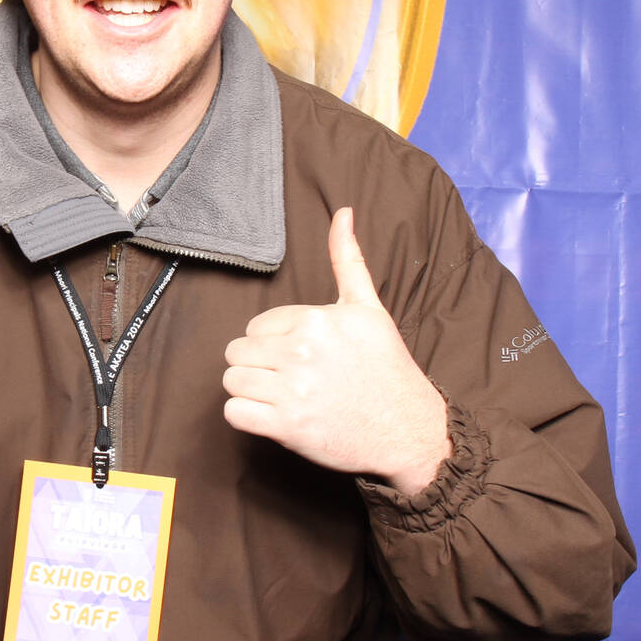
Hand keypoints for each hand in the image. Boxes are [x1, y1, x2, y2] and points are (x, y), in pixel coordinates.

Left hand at [222, 207, 450, 493]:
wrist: (408, 429)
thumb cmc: (387, 367)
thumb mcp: (370, 308)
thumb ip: (348, 261)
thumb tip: (343, 212)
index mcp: (315, 320)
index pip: (257, 326)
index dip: (274, 342)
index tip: (301, 356)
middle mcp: (300, 352)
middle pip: (237, 351)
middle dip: (257, 364)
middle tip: (287, 376)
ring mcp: (292, 391)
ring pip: (232, 380)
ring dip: (250, 390)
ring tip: (280, 395)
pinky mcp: (286, 426)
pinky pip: (235, 413)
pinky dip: (247, 416)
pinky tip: (272, 415)